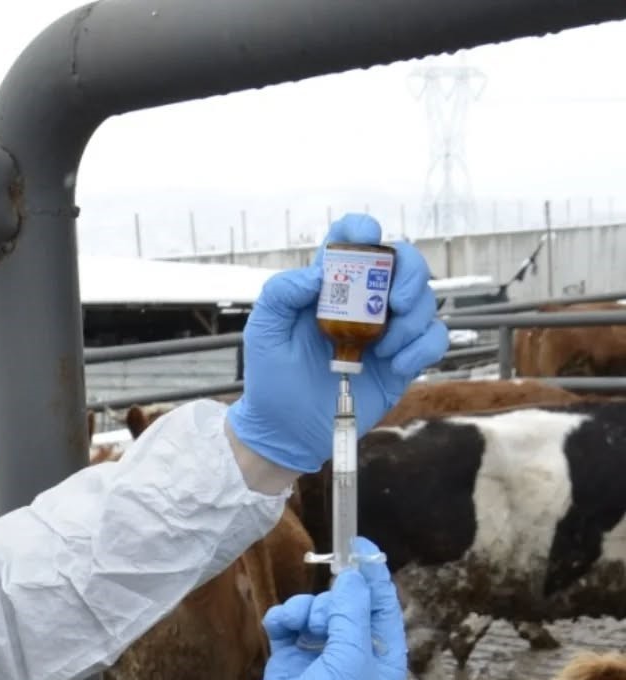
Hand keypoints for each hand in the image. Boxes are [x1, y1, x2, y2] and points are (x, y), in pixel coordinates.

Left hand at [225, 214, 449, 473]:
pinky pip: (434, 339)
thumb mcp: (263, 334)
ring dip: (413, 318)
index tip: (367, 237)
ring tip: (383, 349)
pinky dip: (423, 347)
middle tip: (395, 301)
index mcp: (329, 287)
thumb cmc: (271, 380)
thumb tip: (317, 273)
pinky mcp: (402, 361)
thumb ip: (280, 295)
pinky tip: (396, 365)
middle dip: (409, 272)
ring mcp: (386, 331)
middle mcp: (363, 302)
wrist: (286, 431)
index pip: (351, 240)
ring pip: (424, 299)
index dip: (362, 229)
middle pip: (403, 261)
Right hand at [236, 538, 407, 679]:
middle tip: (319, 622)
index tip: (358, 544)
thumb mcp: (349, 662)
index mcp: (383, 657)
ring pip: (314, 611)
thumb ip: (351, 614)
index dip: (372, 574)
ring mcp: (320, 658)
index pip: (382, 605)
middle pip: (344, 604)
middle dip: (328, 603)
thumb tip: (351, 578)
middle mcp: (354, 655)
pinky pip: (289, 624)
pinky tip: (276, 629)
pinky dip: (283, 620)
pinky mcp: (289, 661)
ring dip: (303, 611)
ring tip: (294, 628)